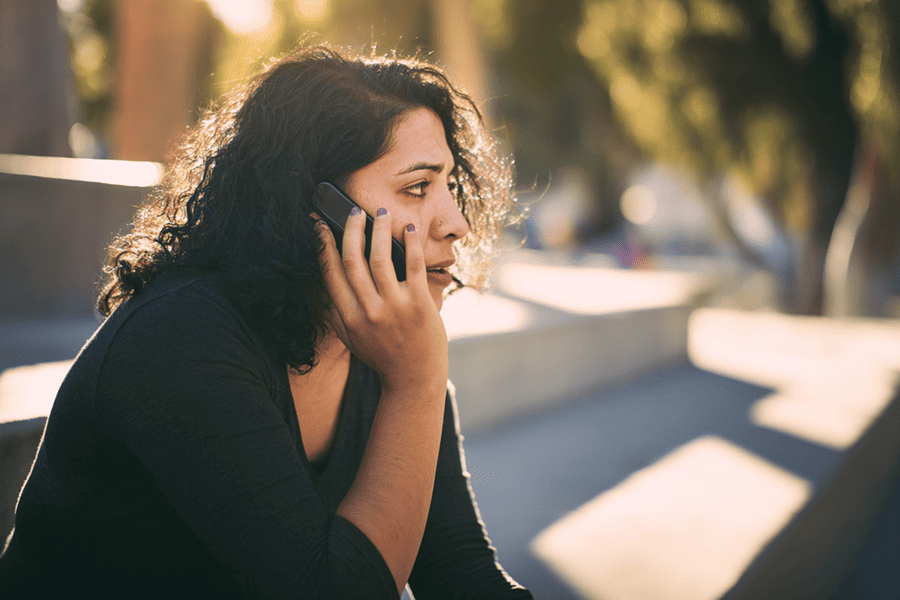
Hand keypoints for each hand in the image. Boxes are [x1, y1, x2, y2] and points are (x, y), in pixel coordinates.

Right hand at [316, 208, 447, 393]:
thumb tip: (327, 279)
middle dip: (351, 230)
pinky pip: (412, 265)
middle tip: (353, 212)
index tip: (322, 226)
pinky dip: (410, 243)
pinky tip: (408, 228)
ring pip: (380, 257)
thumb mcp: (351, 338)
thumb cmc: (382, 355)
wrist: (414, 378)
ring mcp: (394, 307)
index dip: (324, 245)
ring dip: (378, 229)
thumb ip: (337, 312)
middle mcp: (369, 310)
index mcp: (348, 317)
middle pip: (353, 259)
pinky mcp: (419, 304)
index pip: (331, 272)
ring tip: (379, 213)